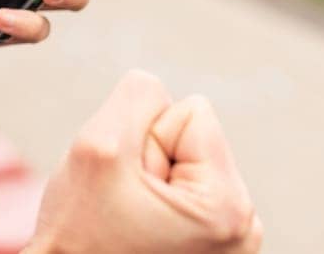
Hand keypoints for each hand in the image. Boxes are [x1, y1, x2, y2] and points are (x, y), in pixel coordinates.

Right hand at [26, 70, 262, 253]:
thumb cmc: (78, 239)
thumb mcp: (98, 146)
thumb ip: (136, 96)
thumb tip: (156, 86)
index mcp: (230, 208)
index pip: (190, 114)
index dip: (145, 139)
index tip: (127, 186)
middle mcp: (244, 230)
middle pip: (191, 139)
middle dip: (148, 161)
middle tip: (123, 207)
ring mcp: (231, 245)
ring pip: (182, 164)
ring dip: (147, 183)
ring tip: (126, 221)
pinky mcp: (213, 250)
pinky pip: (179, 189)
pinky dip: (152, 204)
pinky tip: (135, 235)